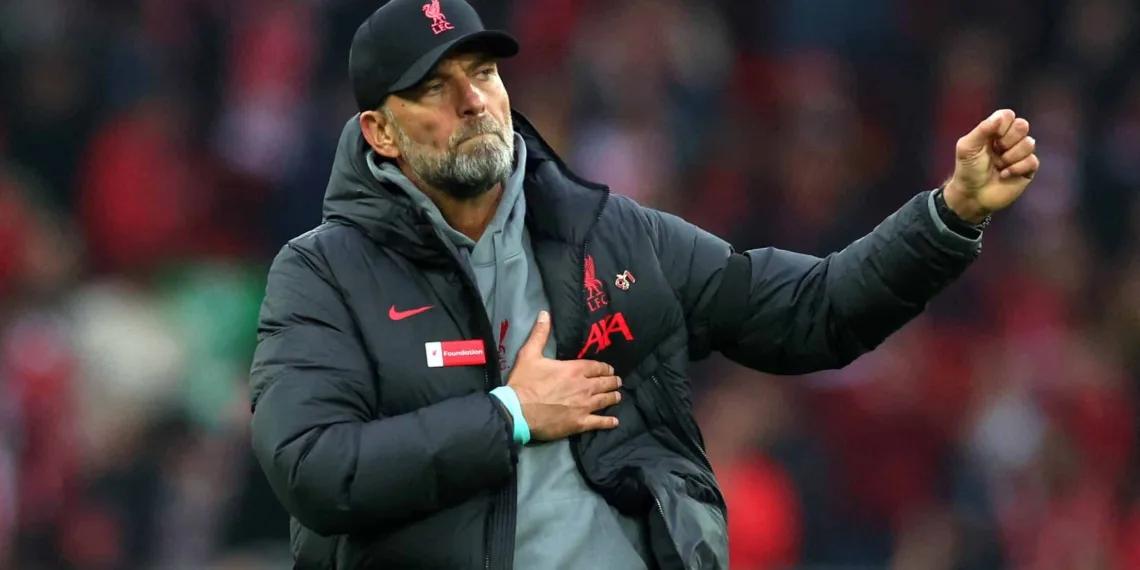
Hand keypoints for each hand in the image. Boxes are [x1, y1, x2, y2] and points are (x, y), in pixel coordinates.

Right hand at [506, 311, 622, 439]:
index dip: (605, 368)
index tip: (610, 369)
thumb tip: (545, 313)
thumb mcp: (529, 354)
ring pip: (605, 400)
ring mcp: (584, 406)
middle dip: (612, 381)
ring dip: (613, 397)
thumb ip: (540, 334)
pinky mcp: (579, 423)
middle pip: (604, 383)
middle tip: (617, 382)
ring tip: (618, 396)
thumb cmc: (524, 382)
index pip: (596, 366)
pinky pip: (599, 422)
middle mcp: (584, 386)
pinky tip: (614, 421)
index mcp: (574, 369)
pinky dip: (608, 422)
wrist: (518, 411)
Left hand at [944, 109, 1040, 223]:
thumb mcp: (967, 147)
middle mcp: (1009, 140)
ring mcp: (1020, 154)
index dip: (1002, 125)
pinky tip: (1005, 174)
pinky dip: (1016, 168)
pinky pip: (1033, 160)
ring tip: (999, 165)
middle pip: (1022, 125)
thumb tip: (1000, 117)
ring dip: (1010, 157)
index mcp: (995, 131)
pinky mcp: (1028, 169)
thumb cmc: (968, 170)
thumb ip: (982, 129)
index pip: (1008, 115)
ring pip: (1029, 143)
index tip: (991, 138)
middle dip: (1008, 140)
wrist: (972, 195)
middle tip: (996, 151)